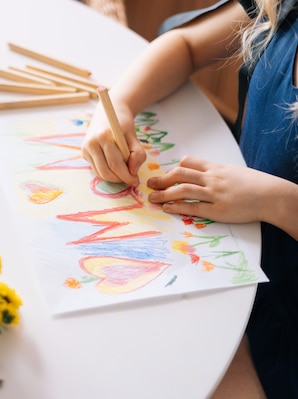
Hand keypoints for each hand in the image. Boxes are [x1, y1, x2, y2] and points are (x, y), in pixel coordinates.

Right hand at [82, 100, 146, 186]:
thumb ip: (137, 154)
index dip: (126, 176)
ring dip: (113, 177)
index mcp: (104, 136)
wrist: (108, 112)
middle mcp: (92, 143)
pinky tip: (115, 167)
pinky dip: (107, 172)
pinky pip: (96, 169)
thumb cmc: (123, 124)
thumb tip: (133, 172)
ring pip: (100, 173)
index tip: (136, 181)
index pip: (115, 164)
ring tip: (124, 173)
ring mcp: (86, 148)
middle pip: (106, 171)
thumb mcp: (134, 137)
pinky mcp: (84, 152)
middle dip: (120, 179)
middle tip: (131, 179)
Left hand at [147, 155, 269, 223]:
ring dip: (164, 194)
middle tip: (150, 184)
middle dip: (163, 179)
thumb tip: (200, 173)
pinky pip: (193, 207)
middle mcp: (213, 179)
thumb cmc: (255, 184)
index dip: (174, 168)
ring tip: (152, 198)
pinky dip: (178, 207)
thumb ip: (215, 172)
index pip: (188, 162)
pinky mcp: (218, 210)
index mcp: (216, 168)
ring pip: (183, 190)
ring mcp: (215, 194)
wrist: (273, 196)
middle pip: (181, 174)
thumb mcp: (233, 171)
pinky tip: (167, 207)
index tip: (166, 175)